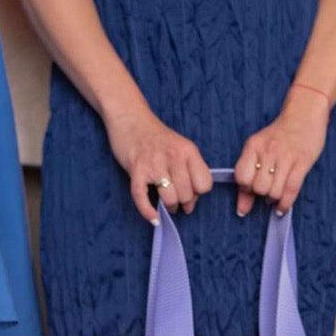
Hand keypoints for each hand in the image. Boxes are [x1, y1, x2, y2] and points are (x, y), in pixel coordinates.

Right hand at [105, 105, 212, 222]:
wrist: (130, 118)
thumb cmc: (156, 137)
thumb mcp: (180, 148)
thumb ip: (189, 170)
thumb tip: (193, 201)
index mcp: (189, 151)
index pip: (204, 184)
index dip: (199, 193)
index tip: (191, 192)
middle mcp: (174, 156)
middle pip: (187, 195)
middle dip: (183, 203)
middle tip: (177, 201)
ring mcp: (154, 163)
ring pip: (170, 198)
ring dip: (168, 207)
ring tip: (166, 205)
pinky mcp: (136, 169)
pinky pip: (143, 198)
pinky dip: (148, 212)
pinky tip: (154, 218)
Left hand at [234, 86, 329, 215]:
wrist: (304, 114)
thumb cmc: (280, 135)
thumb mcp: (259, 149)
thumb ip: (248, 176)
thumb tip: (241, 210)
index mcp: (253, 146)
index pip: (242, 177)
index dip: (245, 188)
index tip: (251, 189)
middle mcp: (268, 150)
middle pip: (259, 187)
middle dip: (262, 194)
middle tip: (267, 191)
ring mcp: (286, 156)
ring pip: (274, 191)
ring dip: (274, 199)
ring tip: (276, 196)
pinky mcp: (302, 162)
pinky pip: (291, 190)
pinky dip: (285, 204)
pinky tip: (282, 208)